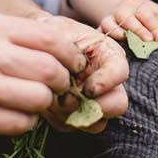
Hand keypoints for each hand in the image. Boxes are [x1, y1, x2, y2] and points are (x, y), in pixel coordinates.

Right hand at [0, 11, 86, 138]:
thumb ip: (6, 31)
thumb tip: (53, 40)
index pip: (50, 38)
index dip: (70, 54)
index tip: (72, 64)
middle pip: (51, 70)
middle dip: (64, 82)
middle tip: (60, 87)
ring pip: (38, 99)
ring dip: (44, 105)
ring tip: (35, 103)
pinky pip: (18, 124)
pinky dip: (25, 123)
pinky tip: (15, 117)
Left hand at [35, 15, 129, 133]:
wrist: (37, 47)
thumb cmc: (52, 35)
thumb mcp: (59, 30)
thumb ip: (64, 47)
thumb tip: (67, 71)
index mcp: (109, 57)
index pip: (120, 72)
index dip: (107, 82)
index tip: (89, 88)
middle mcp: (107, 82)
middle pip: (118, 105)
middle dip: (94, 107)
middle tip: (68, 100)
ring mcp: (93, 101)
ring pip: (96, 123)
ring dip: (72, 115)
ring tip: (53, 99)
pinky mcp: (76, 115)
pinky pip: (71, 127)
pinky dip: (57, 119)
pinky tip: (46, 103)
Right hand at [98, 0, 157, 41]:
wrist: (119, 8)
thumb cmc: (141, 13)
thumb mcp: (154, 12)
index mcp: (137, 5)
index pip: (146, 14)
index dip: (154, 26)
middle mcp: (122, 11)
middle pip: (129, 19)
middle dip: (139, 30)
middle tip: (150, 41)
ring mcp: (110, 19)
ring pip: (111, 24)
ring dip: (119, 32)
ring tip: (128, 40)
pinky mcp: (101, 28)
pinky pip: (101, 32)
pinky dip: (105, 38)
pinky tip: (113, 46)